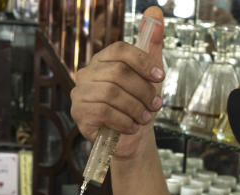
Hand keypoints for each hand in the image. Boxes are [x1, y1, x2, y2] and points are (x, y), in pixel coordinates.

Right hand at [69, 7, 164, 158]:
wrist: (129, 136)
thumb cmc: (137, 103)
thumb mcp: (149, 73)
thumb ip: (152, 43)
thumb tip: (155, 12)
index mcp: (102, 60)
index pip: (119, 50)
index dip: (142, 61)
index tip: (159, 76)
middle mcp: (87, 74)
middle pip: (118, 73)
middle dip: (142, 90)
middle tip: (155, 104)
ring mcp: (80, 94)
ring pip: (111, 93)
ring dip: (135, 108)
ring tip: (145, 117)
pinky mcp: (79, 114)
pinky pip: (103, 112)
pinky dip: (123, 121)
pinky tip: (132, 126)